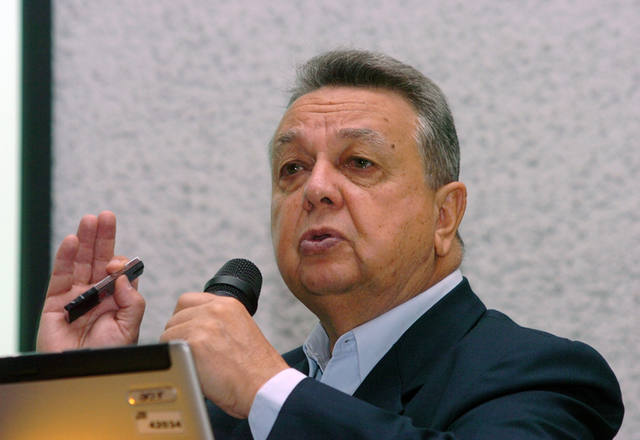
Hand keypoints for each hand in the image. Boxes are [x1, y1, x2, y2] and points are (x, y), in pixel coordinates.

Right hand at [36, 211, 145, 351]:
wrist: (82, 374)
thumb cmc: (107, 355)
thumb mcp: (130, 328)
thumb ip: (133, 302)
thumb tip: (123, 277)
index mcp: (117, 298)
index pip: (120, 271)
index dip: (121, 263)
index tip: (119, 265)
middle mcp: (97, 293)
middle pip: (100, 259)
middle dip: (103, 237)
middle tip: (107, 216)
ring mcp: (76, 295)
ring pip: (81, 261)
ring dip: (85, 239)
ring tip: (90, 220)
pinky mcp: (56, 301)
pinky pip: (61, 275)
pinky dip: (66, 257)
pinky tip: (73, 241)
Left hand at [161, 293, 288, 418]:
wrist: (264, 386)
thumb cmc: (256, 369)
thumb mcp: (241, 331)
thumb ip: (218, 323)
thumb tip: (193, 330)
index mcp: (228, 304)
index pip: (188, 301)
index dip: (183, 318)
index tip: (187, 332)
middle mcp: (215, 310)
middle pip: (175, 318)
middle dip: (178, 336)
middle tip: (191, 355)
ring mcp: (203, 325)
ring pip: (168, 334)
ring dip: (176, 351)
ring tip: (196, 364)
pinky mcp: (193, 344)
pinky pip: (168, 350)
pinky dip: (176, 362)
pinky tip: (193, 370)